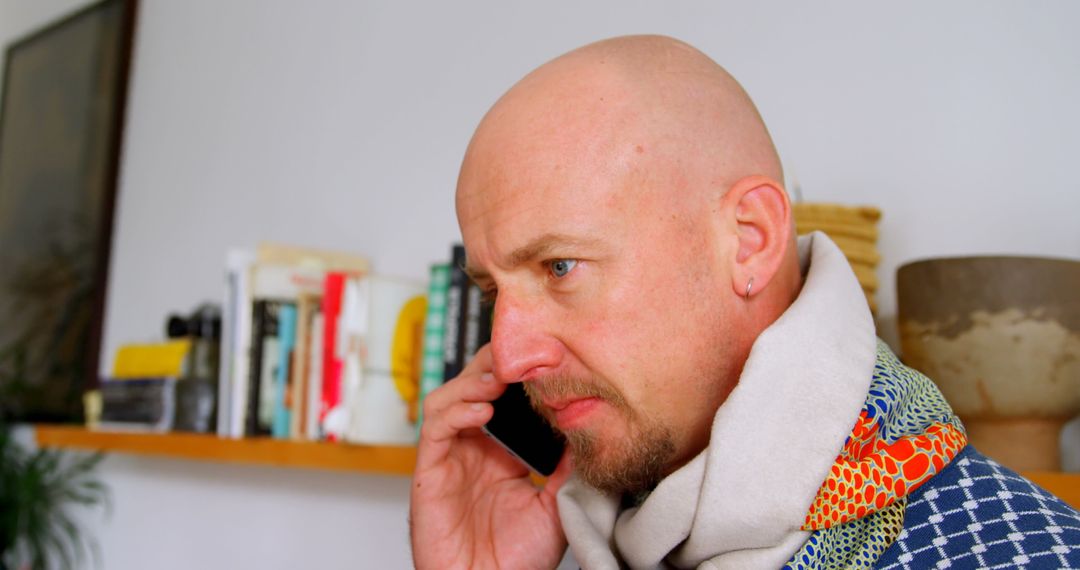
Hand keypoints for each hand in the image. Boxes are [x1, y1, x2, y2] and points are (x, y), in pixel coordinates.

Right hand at [410, 345, 572, 569]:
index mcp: (500, 453)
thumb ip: (565, 466)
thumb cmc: (517, 560)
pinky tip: (483, 411)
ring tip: (499, 378)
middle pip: (472, 388)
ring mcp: (450, 458)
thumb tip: (587, 428)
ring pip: (448, 399)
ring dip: (472, 382)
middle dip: (492, 366)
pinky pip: (435, 430)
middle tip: (518, 357)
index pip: (501, 398)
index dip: (515, 375)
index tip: (542, 358)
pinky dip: (456, 412)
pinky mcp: (430, 472)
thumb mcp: (555, 503)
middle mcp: (472, 449)